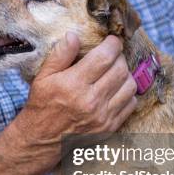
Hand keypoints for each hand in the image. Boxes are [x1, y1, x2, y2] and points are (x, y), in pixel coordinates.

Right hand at [14, 32, 136, 162]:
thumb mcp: (43, 77)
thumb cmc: (42, 104)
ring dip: (126, 74)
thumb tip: (74, 35)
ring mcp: (102, 116)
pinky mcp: (109, 127)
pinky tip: (116, 89)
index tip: (111, 40)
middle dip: (119, 57)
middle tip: (112, 55)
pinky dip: (128, 93)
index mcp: (73, 85)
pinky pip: (131, 104)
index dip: (113, 44)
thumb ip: (60, 55)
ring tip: (114, 71)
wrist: (42, 140)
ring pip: (130, 86)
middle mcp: (91, 101)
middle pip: (120, 69)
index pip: (104, 57)